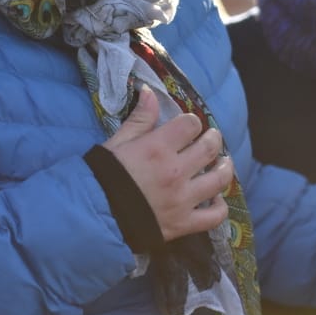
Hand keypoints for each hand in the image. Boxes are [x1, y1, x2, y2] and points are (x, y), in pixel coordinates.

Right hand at [103, 86, 231, 240]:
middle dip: (213, 139)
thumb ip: (139, 119)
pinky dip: (220, 207)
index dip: (191, 123)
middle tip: (211, 139)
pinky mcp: (183, 223)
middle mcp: (175, 171)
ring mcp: (182, 199)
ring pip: (220, 179)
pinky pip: (214, 216)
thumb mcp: (117, 143)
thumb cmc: (101, 177)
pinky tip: (216, 198)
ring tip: (222, 162)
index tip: (188, 127)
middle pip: (210, 147)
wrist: (90, 218)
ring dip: (225, 167)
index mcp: (158, 148)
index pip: (191, 124)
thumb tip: (150, 91)